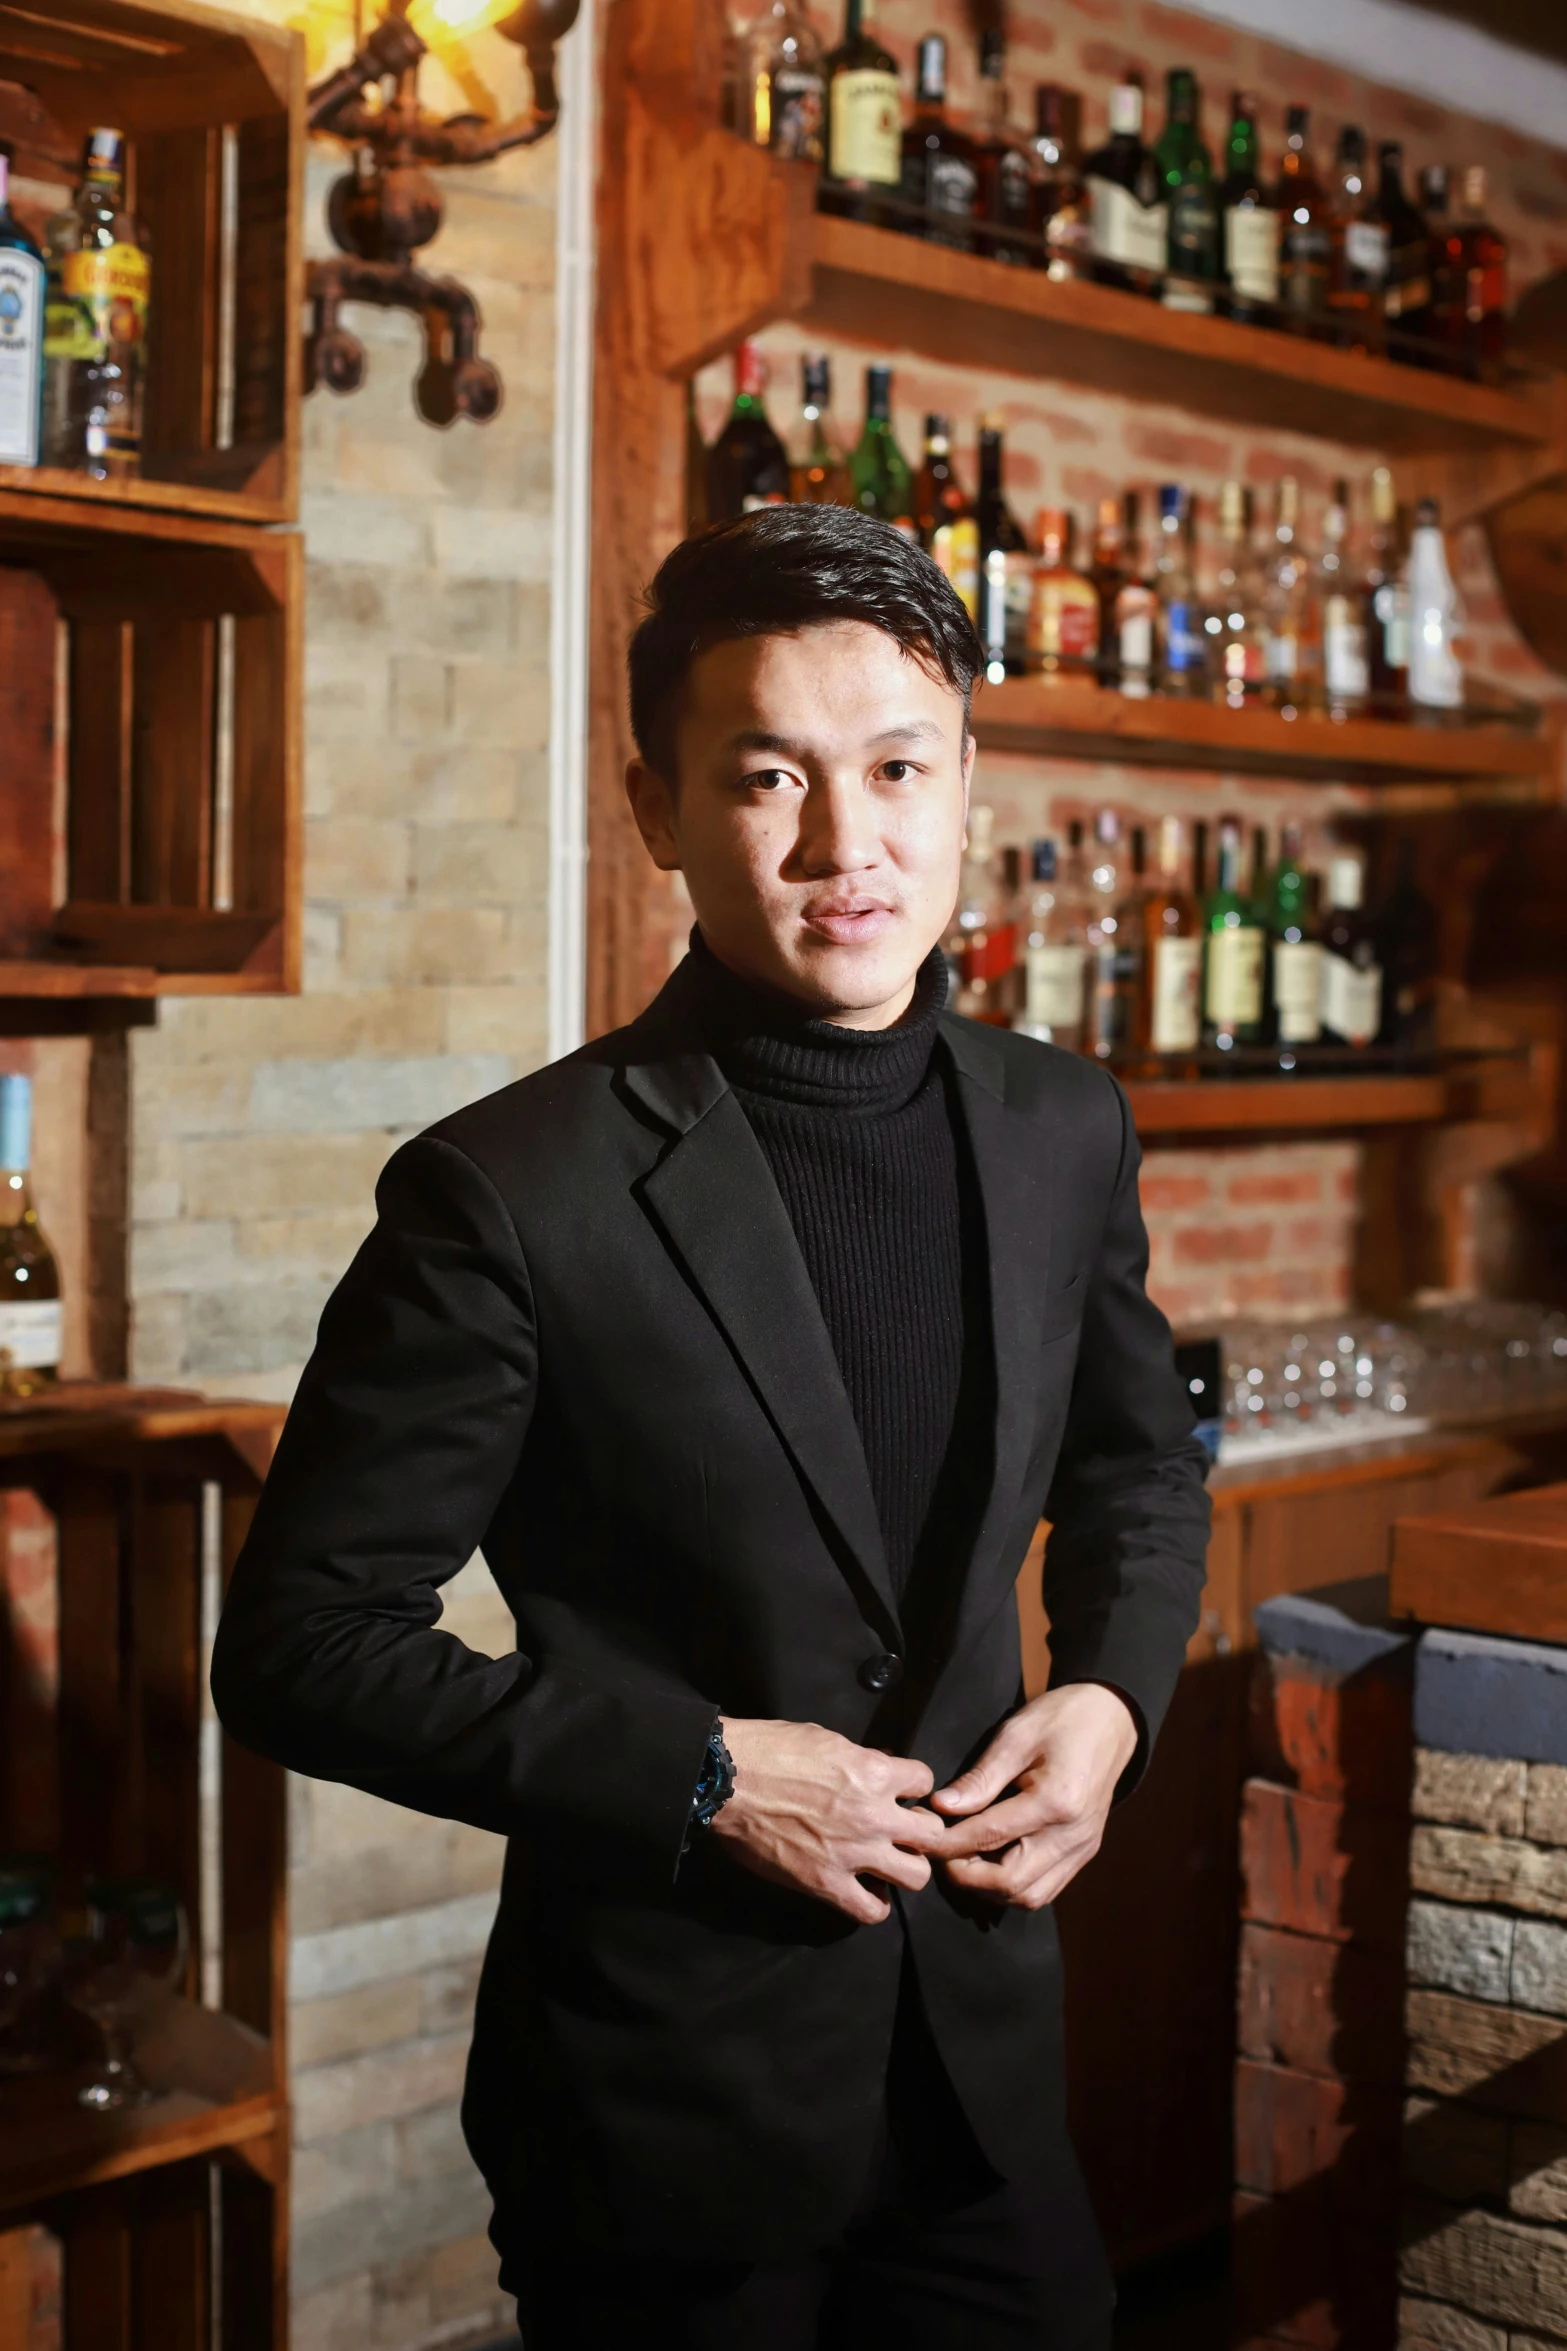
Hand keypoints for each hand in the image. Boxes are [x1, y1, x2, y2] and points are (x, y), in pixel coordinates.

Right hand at [710, 1718, 947, 1925]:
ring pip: (916, 1877)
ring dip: (905, 1869)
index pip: (925, 1782)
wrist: (726, 1781)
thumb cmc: (770, 1749)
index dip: (913, 1787)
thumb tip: (881, 1769)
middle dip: (920, 1832)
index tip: (899, 1793)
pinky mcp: (826, 1883)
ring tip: (888, 1864)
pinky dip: (873, 1904)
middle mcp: (874, 1814)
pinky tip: (863, 1890)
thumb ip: (862, 1759)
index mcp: (874, 1772)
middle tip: (901, 1833)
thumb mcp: (826, 1740)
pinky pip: (871, 1910)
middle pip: (932, 1834)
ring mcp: (853, 1853)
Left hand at [929, 1684, 1138, 1911]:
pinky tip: (991, 1864)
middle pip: (1011, 1882)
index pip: (990, 1836)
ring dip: (989, 1889)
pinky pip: (1045, 1888)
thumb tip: (942, 1807)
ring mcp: (1081, 1849)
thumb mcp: (1016, 1735)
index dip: (948, 1842)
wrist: (1111, 1720)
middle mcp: (1072, 1835)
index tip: (921, 1837)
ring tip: (962, 1860)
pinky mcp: (1083, 1853)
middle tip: (939, 1853)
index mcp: (1056, 1800)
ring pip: (1029, 1896)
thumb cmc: (1061, 1718)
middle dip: (965, 1876)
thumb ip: (981, 1778)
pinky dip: (1013, 1887)